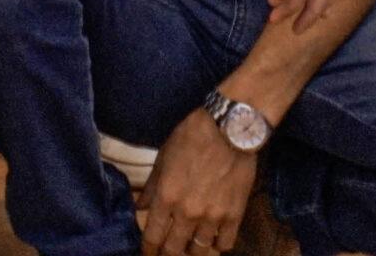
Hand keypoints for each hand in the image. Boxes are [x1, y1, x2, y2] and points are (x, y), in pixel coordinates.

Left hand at [140, 106, 257, 255]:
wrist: (228, 131)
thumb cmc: (190, 139)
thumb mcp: (163, 159)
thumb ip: (151, 187)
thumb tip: (140, 206)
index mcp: (166, 197)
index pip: (152, 235)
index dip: (148, 249)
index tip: (147, 253)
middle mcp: (187, 213)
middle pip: (174, 249)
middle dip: (168, 254)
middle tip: (167, 252)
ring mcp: (213, 217)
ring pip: (200, 249)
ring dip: (193, 249)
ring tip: (190, 244)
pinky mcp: (235, 216)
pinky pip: (226, 243)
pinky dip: (218, 244)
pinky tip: (214, 238)